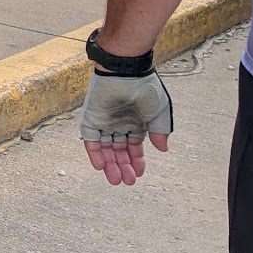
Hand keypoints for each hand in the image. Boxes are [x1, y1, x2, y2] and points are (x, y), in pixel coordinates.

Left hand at [79, 70, 173, 184]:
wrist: (127, 71)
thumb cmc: (145, 88)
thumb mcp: (158, 113)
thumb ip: (159, 132)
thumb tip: (163, 149)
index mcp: (135, 122)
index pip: (133, 147)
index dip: (136, 160)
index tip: (139, 173)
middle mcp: (118, 123)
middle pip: (118, 150)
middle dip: (123, 166)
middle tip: (127, 181)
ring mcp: (104, 121)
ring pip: (105, 148)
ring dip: (109, 164)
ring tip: (115, 179)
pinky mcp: (91, 117)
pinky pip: (89, 138)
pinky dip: (94, 152)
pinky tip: (100, 165)